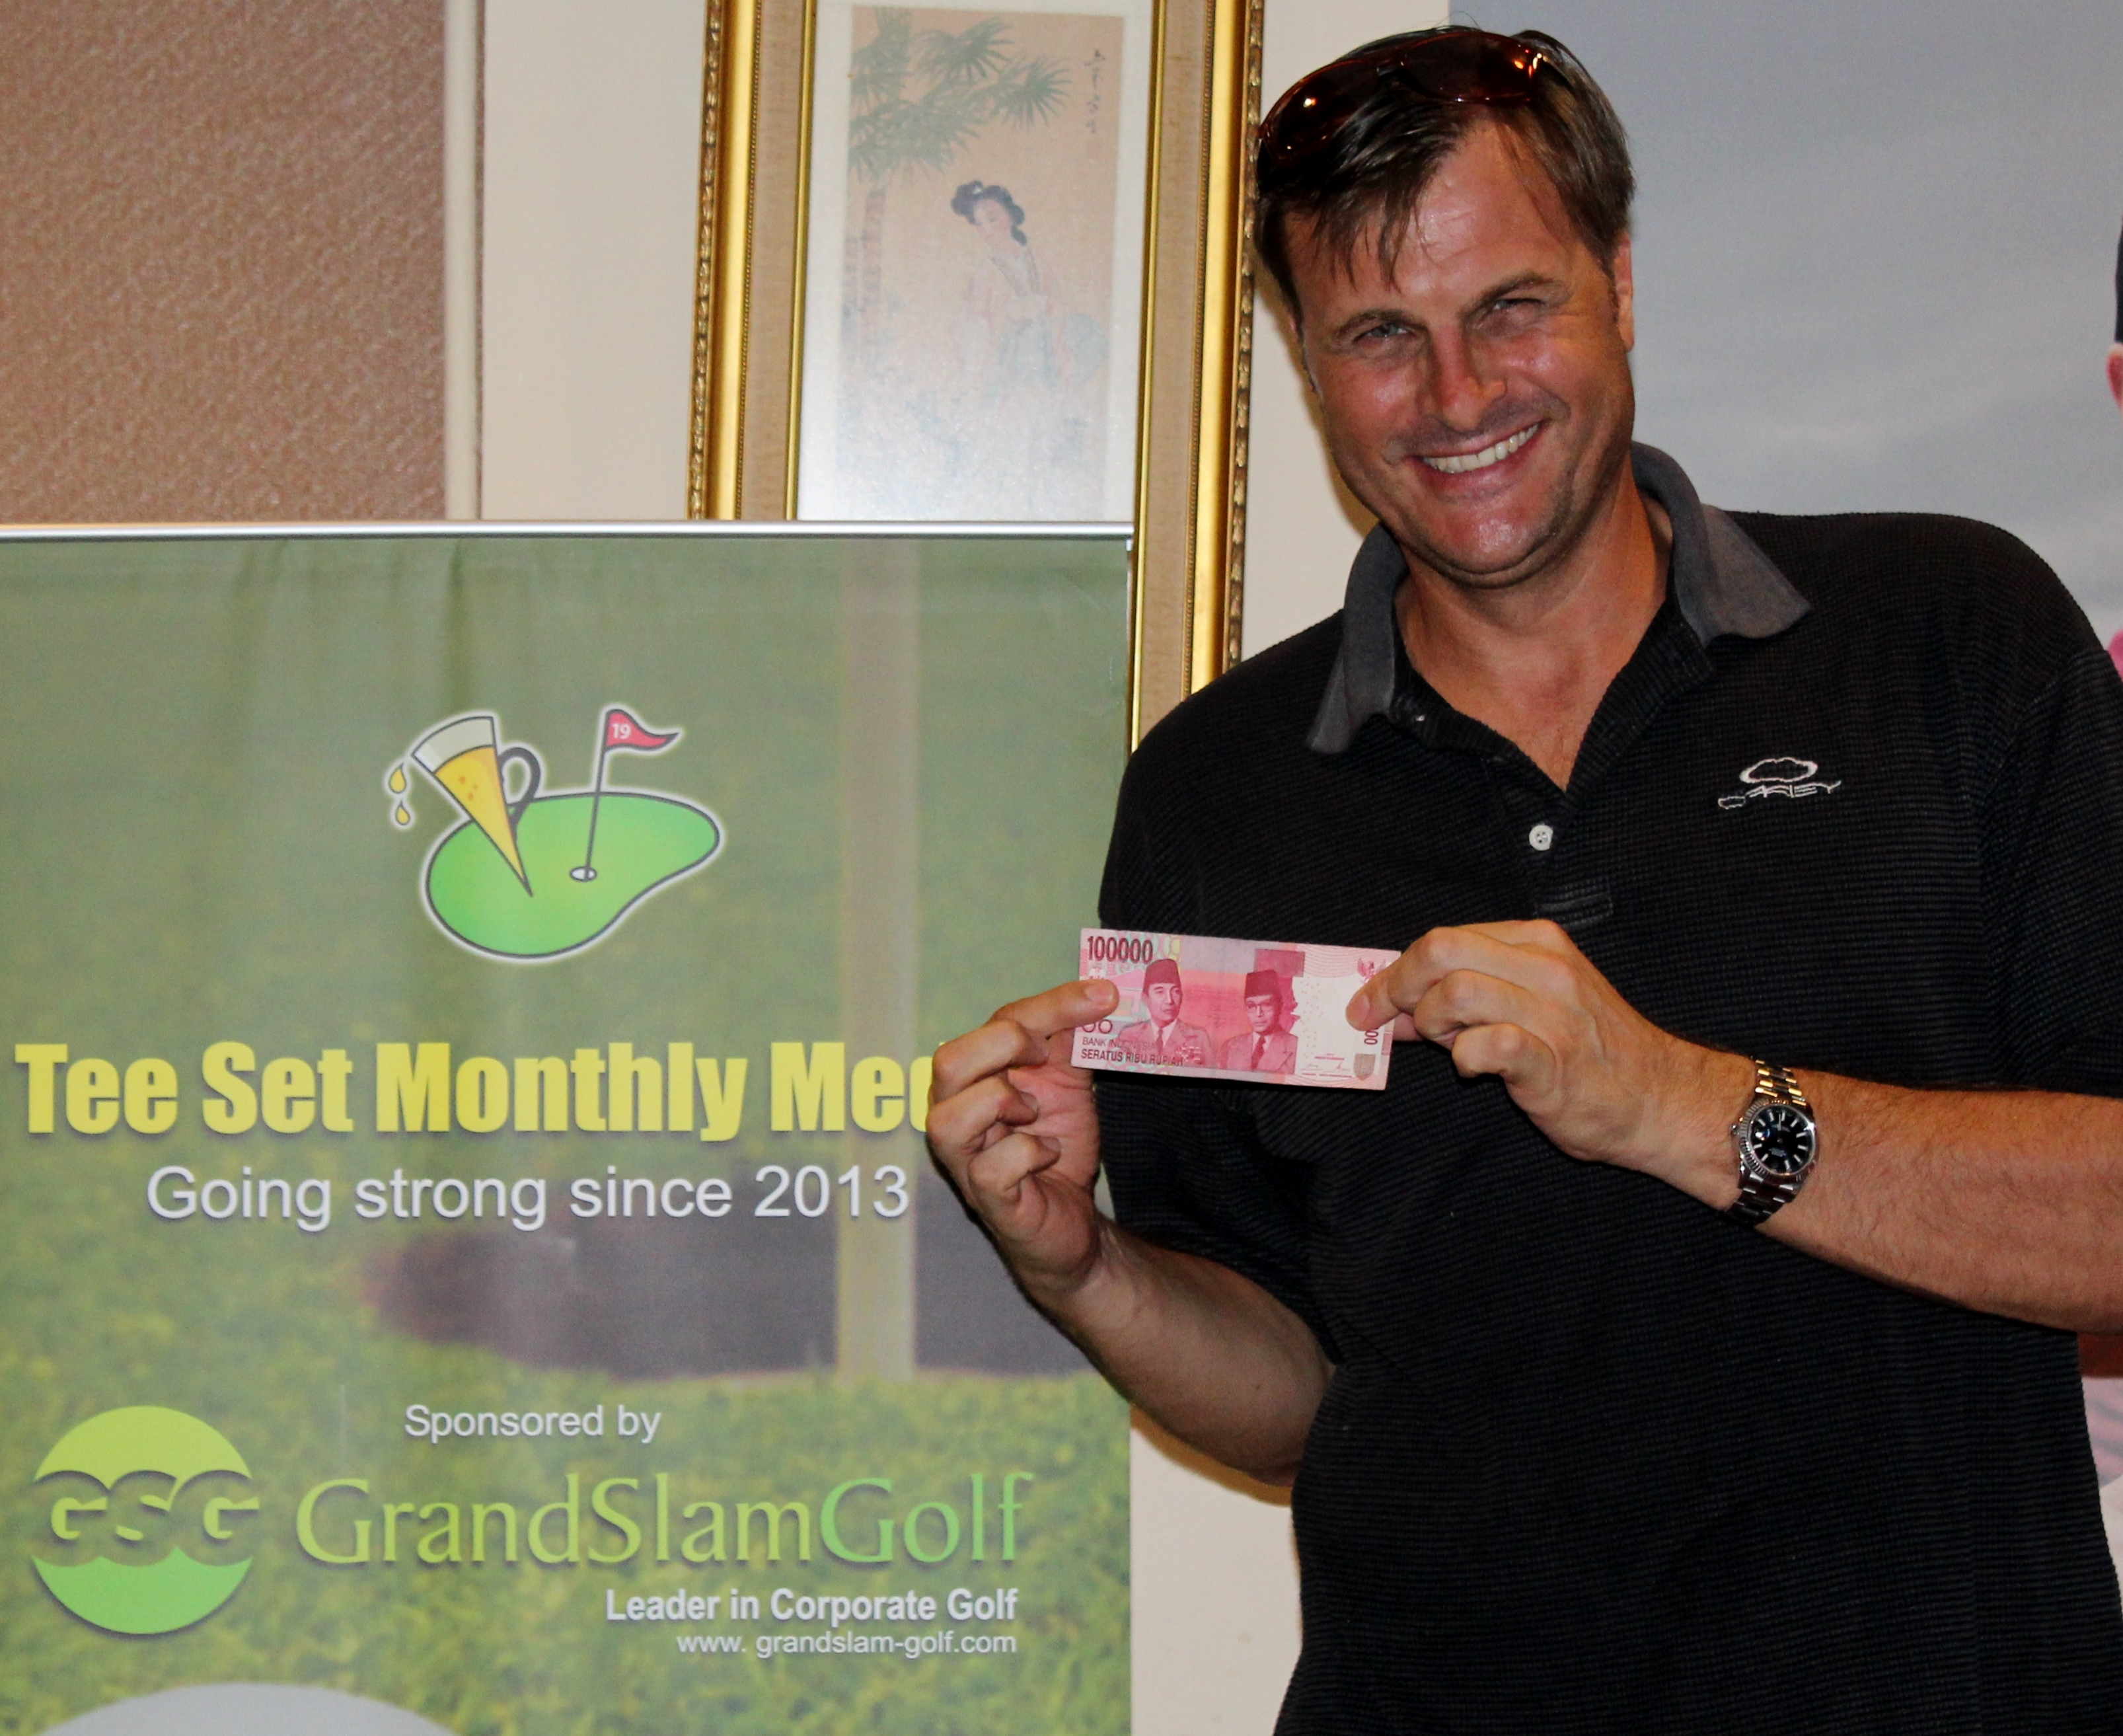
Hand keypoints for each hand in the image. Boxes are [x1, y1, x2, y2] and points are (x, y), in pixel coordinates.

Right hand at [926, 978, 1120, 1300]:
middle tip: (1047, 1059)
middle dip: (1007, 1046)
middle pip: (948, 1061)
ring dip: (1003, 1103)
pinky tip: (1048, 1153)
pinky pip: (992, 1168)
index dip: (1050, 1004)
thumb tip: (1099, 994)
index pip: (997, 1021)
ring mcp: (965, 1160)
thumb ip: (1072, 1041)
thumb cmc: (1056, 1144)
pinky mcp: (986, 1199)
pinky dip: (1029, 1153)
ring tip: (1035, 1113)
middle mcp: (956, 1113)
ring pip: (950, 1117)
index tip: (1102, 995)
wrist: (1072, 1219)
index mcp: (975, 1076)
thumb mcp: (1068, 1083)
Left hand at [1345, 920, 1745, 1199]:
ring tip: (1452, 1048)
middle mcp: (1545, 968)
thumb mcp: (1535, 1006)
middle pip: (1441, 950)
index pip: (1446, 937)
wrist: (1660, 1100)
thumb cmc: (1592, 1055)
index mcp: (1537, 943)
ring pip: (1456, 992)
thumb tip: (1401, 1009)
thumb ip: (1470, 999)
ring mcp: (1552, 1012)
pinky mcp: (1554, 1060)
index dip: (1396, 970)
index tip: (1371, 1002)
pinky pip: (1489, 1045)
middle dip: (1397, 986)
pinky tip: (1476, 1071)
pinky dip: (1466, 1058)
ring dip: (1434, 1024)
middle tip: (1385, 1022)